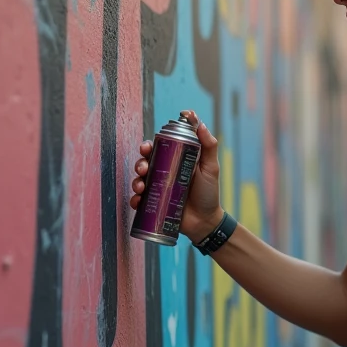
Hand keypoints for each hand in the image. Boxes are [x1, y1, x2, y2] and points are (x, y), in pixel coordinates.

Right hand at [129, 110, 223, 242]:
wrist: (205, 221)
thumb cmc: (209, 193)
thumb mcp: (211, 168)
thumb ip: (209, 146)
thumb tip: (201, 124)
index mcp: (176, 160)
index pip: (160, 147)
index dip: (151, 143)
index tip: (148, 144)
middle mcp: (164, 172)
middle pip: (146, 161)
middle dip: (140, 161)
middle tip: (143, 167)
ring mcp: (158, 188)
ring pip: (140, 179)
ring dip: (136, 180)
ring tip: (141, 186)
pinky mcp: (154, 204)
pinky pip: (139, 200)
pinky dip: (135, 199)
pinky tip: (138, 200)